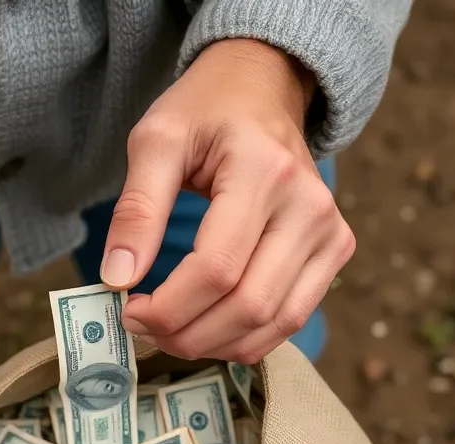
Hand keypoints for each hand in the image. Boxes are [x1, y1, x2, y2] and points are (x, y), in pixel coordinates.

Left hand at [101, 38, 355, 363]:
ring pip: (273, 324)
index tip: (128, 310)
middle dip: (186, 333)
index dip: (168, 306)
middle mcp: (311, 207)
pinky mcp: (335, 251)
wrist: (263, 87)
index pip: (217, 268)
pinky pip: (291, 319)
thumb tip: (118, 280)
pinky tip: (206, 328)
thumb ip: (136, 210)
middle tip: (142, 327)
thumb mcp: (156, 141)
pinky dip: (245, 339)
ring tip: (169, 331)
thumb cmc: (206, 111)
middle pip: (248, 305)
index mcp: (266, 172)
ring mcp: (331, 232)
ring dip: (214, 344)